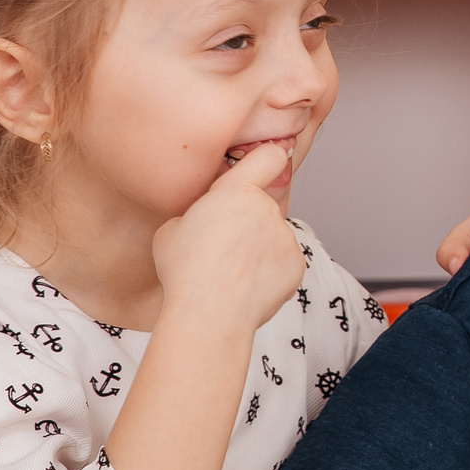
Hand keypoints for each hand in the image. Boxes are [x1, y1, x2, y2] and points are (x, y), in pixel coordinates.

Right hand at [152, 143, 306, 330]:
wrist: (209, 313)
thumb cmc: (184, 271)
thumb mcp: (172, 229)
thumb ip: (197, 214)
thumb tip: (206, 220)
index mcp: (235, 191)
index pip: (267, 157)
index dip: (266, 160)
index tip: (265, 165)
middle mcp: (266, 208)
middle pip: (261, 207)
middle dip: (247, 222)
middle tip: (222, 248)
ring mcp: (285, 236)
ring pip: (272, 237)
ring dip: (258, 250)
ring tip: (231, 274)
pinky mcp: (297, 264)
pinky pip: (283, 262)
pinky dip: (270, 272)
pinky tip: (247, 286)